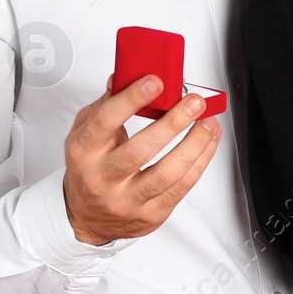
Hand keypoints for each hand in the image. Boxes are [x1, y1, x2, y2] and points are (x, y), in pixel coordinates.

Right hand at [61, 73, 222, 245]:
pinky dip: (200, 161)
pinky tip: (208, 142)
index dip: (132, 98)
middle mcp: (103, 178)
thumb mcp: (85, 133)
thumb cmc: (89, 169)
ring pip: (167, 174)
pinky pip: (182, 188)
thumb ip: (106, 104)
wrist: (88, 217)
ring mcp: (127, 200)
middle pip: (140, 150)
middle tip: (193, 102)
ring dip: (195, 144)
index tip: (154, 81)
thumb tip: (128, 76)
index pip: (105, 121)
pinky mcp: (151, 215)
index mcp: (84, 152)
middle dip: (173, 123)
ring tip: (208, 121)